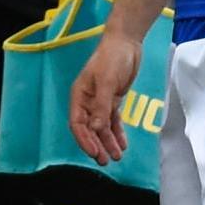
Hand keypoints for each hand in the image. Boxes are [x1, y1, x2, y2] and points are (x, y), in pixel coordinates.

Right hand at [70, 34, 142, 165]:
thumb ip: (101, 106)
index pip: (77, 124)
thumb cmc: (112, 58)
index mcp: (79, 96)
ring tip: (116, 157)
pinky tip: (122, 144)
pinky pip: (113, 120)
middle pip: (90, 129)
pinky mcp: (113, 99)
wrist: (126, 43)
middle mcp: (88, 101)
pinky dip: (117, 132)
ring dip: (108, 142)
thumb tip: (95, 129)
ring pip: (102, 127)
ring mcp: (100, 101)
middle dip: (97, 145)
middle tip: (105, 161)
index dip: (84, 140)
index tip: (94, 153)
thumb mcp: (106, 82)